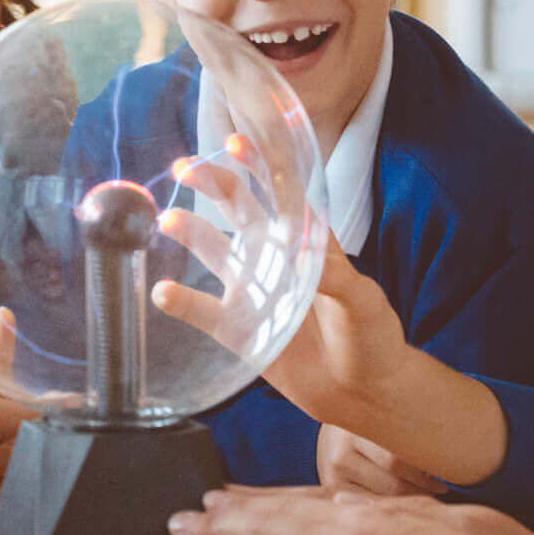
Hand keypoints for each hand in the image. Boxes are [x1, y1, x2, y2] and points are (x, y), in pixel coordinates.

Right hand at [153, 150, 512, 485]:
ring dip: (190, 233)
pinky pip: (203, 311)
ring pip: (212, 251)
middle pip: (237, 210)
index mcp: (307, 241)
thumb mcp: (361, 299)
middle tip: (186, 167)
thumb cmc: (372, 336)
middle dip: (213, 185)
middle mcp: (274, 257)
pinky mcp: (238, 328)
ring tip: (167, 221)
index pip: (279, 192)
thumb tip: (302, 245)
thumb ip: (333, 272)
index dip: (258, 166)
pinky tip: (160, 291)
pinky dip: (181, 303)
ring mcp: (253, 290)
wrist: (364, 392)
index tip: (235, 142)